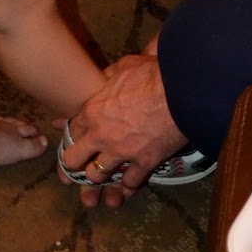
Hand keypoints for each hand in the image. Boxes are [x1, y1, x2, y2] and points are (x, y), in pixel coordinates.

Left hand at [57, 53, 187, 210]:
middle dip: (74, 163)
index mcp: (93, 110)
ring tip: (104, 175)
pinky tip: (129, 184)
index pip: (70, 130)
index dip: (72, 137)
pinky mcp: (143, 162)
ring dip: (100, 176)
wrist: (181, 90)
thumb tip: (103, 78)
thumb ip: (108, 76)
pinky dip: (129, 184)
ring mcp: (121, 151)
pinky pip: (130, 181)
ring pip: (96, 175)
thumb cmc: (153, 74)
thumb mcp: (125, 67)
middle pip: (73, 159)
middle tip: (81, 165)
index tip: (74, 141)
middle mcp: (101, 135)